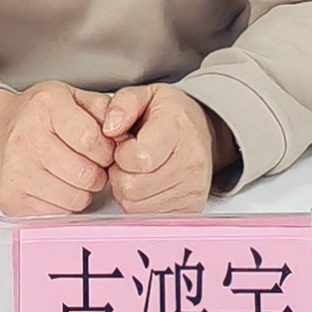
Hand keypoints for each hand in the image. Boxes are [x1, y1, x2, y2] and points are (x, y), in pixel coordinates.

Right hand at [0, 82, 115, 216]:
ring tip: (72, 175)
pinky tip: (56, 187)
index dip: (108, 151)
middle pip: (87, 175)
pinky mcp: (12, 200)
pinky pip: (58, 215)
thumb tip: (127, 136)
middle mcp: (27, 138)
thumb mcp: (70, 97)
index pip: (93, 141)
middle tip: (89, 164)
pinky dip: (64, 205)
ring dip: (82, 192)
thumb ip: (103, 110)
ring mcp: (16, 171)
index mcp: (46, 107)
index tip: (104, 150)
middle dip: (97, 173)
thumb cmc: (35, 116)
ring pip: (76, 199)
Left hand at [98, 85, 233, 213]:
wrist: (202, 132)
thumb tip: (109, 128)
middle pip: (132, 187)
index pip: (138, 158)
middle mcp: (190, 163)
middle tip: (128, 160)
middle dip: (120, 174)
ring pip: (136, 206)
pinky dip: (140, 204)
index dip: (120, 154)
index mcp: (177, 130)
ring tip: (137, 171)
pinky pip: (148, 216)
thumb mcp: (146, 95)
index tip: (125, 144)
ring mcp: (192, 189)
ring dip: (127, 191)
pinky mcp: (191, 208)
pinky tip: (147, 185)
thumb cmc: (172, 115)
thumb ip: (123, 104)